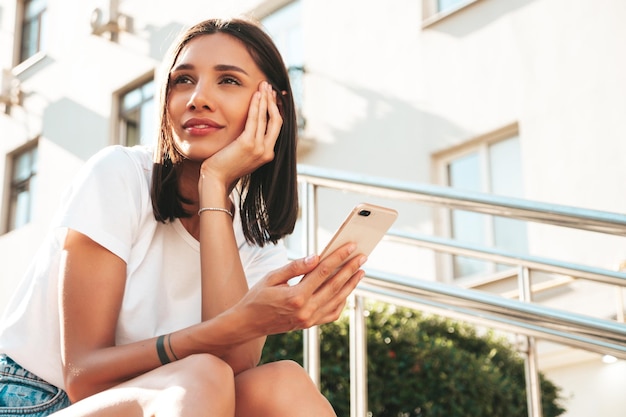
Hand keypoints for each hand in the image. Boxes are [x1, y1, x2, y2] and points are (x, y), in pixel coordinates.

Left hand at [199, 81, 281, 194]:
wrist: (216, 179)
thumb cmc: (225, 166)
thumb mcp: (243, 155)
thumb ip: (251, 143)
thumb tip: (251, 129)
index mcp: (268, 154)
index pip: (277, 127)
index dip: (278, 110)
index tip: (275, 97)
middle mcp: (267, 151)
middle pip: (277, 121)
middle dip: (274, 101)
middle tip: (270, 86)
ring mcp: (259, 148)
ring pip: (267, 118)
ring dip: (266, 99)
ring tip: (264, 85)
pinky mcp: (248, 144)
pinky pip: (255, 120)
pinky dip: (256, 106)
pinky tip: (256, 95)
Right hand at [236, 243, 366, 335]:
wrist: (248, 323)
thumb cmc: (257, 297)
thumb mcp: (272, 277)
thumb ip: (295, 267)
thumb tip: (316, 257)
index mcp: (295, 296)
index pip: (323, 272)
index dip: (338, 258)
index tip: (351, 247)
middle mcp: (305, 310)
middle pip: (334, 286)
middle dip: (350, 269)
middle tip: (363, 256)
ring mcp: (309, 320)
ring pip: (337, 300)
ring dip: (351, 285)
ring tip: (360, 271)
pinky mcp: (309, 325)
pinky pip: (332, 313)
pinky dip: (342, 301)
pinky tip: (346, 289)